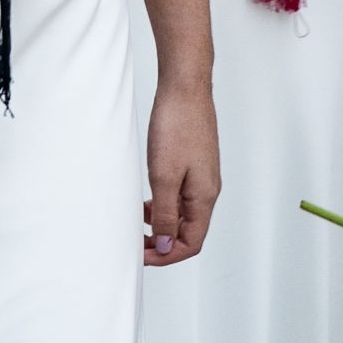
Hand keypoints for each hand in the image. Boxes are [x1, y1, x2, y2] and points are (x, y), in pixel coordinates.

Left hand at [143, 79, 219, 265]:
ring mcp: (202, 176)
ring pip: (184, 214)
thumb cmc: (176, 126)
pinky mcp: (194, 164)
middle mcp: (208, 190)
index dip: (166, 256)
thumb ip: (165, 215)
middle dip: (161, 243)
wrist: (184, 87)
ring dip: (161, 224)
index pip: (191, 243)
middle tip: (134, 243)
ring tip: (136, 222)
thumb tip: (164, 247)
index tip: (141, 255)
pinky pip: (181, 196)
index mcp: (205, 197)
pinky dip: (163, 205)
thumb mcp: (164, 177)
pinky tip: (147, 199)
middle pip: (189, 232)